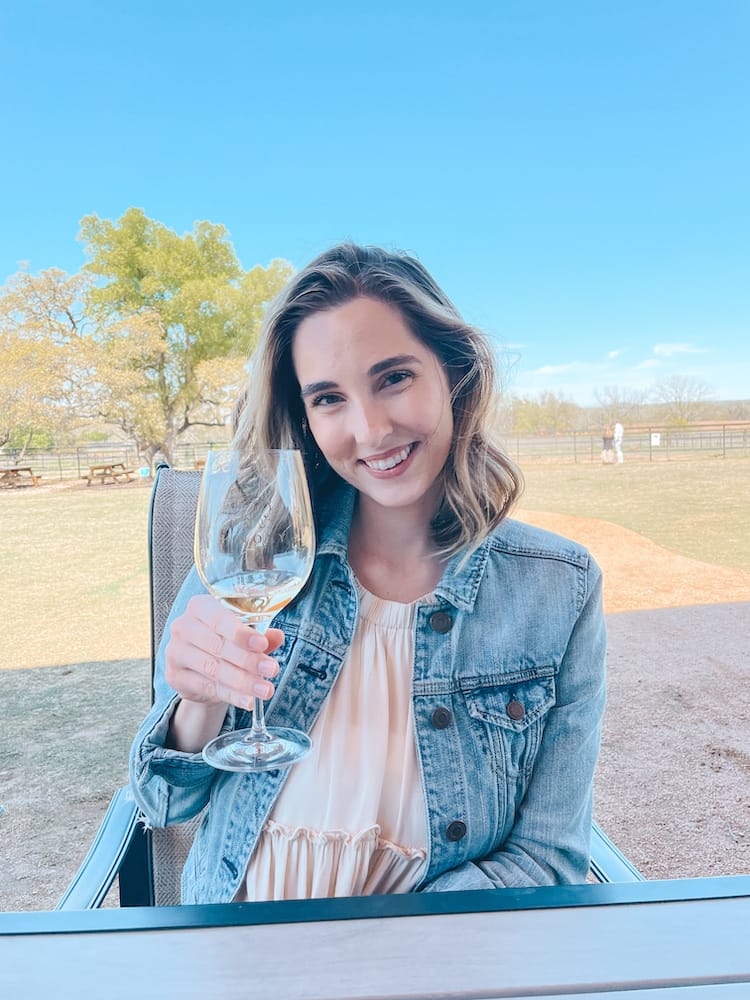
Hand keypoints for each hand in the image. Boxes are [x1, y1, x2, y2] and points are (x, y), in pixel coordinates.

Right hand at [165, 595, 283, 711]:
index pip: (219, 618)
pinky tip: (248, 701)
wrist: (202, 669)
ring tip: (265, 690)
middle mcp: (183, 626)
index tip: (262, 644)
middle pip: (217, 645)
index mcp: (200, 606)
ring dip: (243, 681)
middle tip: (271, 670)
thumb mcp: (245, 635)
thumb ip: (261, 635)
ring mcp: (175, 652)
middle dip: (248, 659)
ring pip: (213, 668)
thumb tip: (277, 636)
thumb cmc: (225, 642)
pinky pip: (207, 687)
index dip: (241, 633)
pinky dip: (231, 695)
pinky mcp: (174, 676)